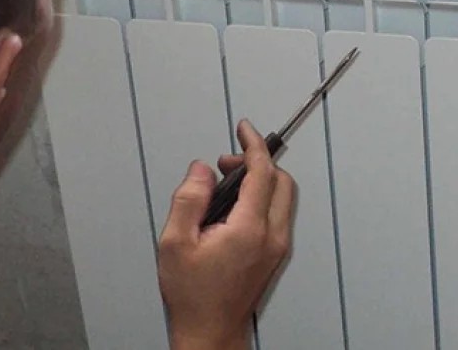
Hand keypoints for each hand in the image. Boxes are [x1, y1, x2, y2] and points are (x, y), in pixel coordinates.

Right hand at [157, 120, 295, 349]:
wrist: (210, 332)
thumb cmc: (193, 296)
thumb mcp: (174, 243)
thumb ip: (189, 199)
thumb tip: (201, 169)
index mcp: (249, 230)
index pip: (262, 173)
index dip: (253, 145)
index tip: (243, 129)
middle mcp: (272, 236)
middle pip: (282, 181)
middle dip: (257, 162)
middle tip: (227, 163)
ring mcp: (278, 246)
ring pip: (283, 197)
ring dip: (261, 180)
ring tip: (226, 185)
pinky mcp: (276, 254)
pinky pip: (278, 213)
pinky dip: (262, 198)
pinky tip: (234, 206)